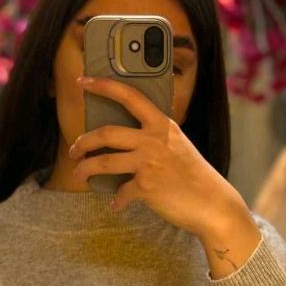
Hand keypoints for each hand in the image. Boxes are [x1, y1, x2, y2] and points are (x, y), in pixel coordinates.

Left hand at [68, 75, 244, 237]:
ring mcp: (149, 163)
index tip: (83, 81)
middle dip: (83, 142)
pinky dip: (117, 201)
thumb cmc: (194, 175)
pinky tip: (116, 204)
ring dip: (85, 170)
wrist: (212, 203)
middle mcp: (154, 139)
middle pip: (106, 133)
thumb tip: (124, 140)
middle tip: (74, 149)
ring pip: (104, 162)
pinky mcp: (146, 187)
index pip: (129, 96)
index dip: (103, 86)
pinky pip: (121, 193)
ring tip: (79, 174)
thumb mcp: (177, 144)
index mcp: (161, 124)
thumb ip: (154, 137)